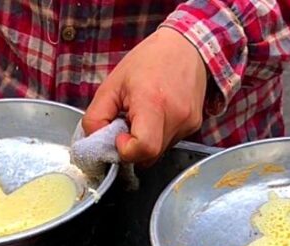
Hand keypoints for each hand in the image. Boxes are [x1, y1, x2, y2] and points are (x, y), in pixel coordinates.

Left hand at [83, 28, 208, 165]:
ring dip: (146, 141)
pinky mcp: (195, 124)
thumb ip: (96, 116)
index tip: (119, 136)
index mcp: (153, 102)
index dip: (127, 151)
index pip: (143, 148)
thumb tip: (94, 141)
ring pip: (160, 152)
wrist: (186, 46)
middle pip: (150, 156)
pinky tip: (157, 114)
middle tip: (127, 125)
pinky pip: (170, 142)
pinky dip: (158, 135)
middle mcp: (176, 115)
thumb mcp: (112, 84)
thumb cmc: (148, 61)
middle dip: (133, 148)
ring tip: (143, 115)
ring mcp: (188, 122)